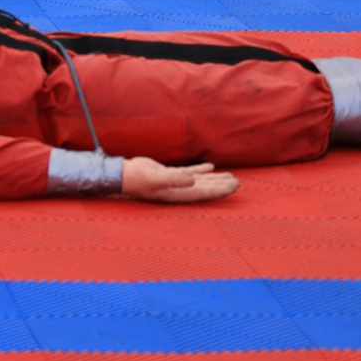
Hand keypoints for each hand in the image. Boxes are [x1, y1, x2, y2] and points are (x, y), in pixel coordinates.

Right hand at [122, 159, 239, 203]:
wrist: (122, 174)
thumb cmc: (137, 178)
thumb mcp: (155, 178)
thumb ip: (174, 179)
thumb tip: (192, 180)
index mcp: (178, 193)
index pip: (204, 192)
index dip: (219, 190)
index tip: (234, 186)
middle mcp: (179, 190)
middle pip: (205, 188)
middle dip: (221, 185)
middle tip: (238, 182)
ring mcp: (174, 183)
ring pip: (200, 181)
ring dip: (214, 179)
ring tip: (231, 177)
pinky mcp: (169, 174)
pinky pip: (189, 173)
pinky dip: (201, 170)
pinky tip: (211, 167)